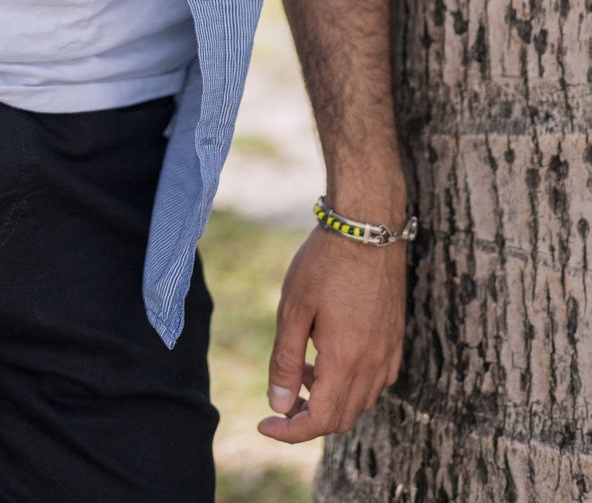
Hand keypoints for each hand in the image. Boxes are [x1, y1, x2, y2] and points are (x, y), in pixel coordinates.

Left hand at [257, 226, 405, 441]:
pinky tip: (328, 357)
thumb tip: (277, 404)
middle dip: (307, 418)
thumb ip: (285, 360)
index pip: (320, 421)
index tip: (265, 424)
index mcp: (345, 361)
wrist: (367, 226)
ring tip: (299, 367)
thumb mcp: (293, 308)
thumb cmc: (325, 262)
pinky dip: (348, 384)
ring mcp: (388, 353)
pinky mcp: (395, 339)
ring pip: (359, 401)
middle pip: (341, 417)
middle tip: (280, 397)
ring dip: (327, 399)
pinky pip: (375, 381)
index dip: (290, 432)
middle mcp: (373, 365)